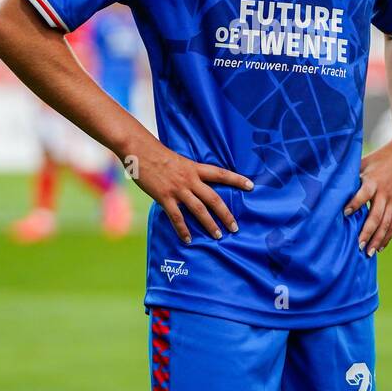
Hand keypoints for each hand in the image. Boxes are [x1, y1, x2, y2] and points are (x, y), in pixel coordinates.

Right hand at [128, 136, 252, 243]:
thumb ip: (188, 172)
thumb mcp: (179, 160)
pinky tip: (188, 239)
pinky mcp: (164, 197)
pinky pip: (177, 217)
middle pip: (213, 198)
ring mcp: (177, 189)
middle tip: (235, 227)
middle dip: (226, 214)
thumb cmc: (157, 153)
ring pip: (199, 210)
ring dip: (210, 224)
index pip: (221, 174)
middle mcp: (190, 179)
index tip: (251, 186)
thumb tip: (194, 183)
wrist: (140, 150)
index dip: (237, 180)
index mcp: (195, 168)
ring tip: (218, 236)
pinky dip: (183, 230)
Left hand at [343, 132, 391, 256]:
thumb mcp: (364, 162)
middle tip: (357, 246)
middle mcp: (384, 192)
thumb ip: (350, 175)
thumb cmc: (380, 157)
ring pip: (386, 223)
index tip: (345, 213)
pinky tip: (380, 248)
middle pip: (376, 216)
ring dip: (377, 239)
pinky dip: (387, 236)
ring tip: (367, 253)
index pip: (363, 194)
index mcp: (373, 181)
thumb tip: (329, 184)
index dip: (355, 203)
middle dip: (366, 232)